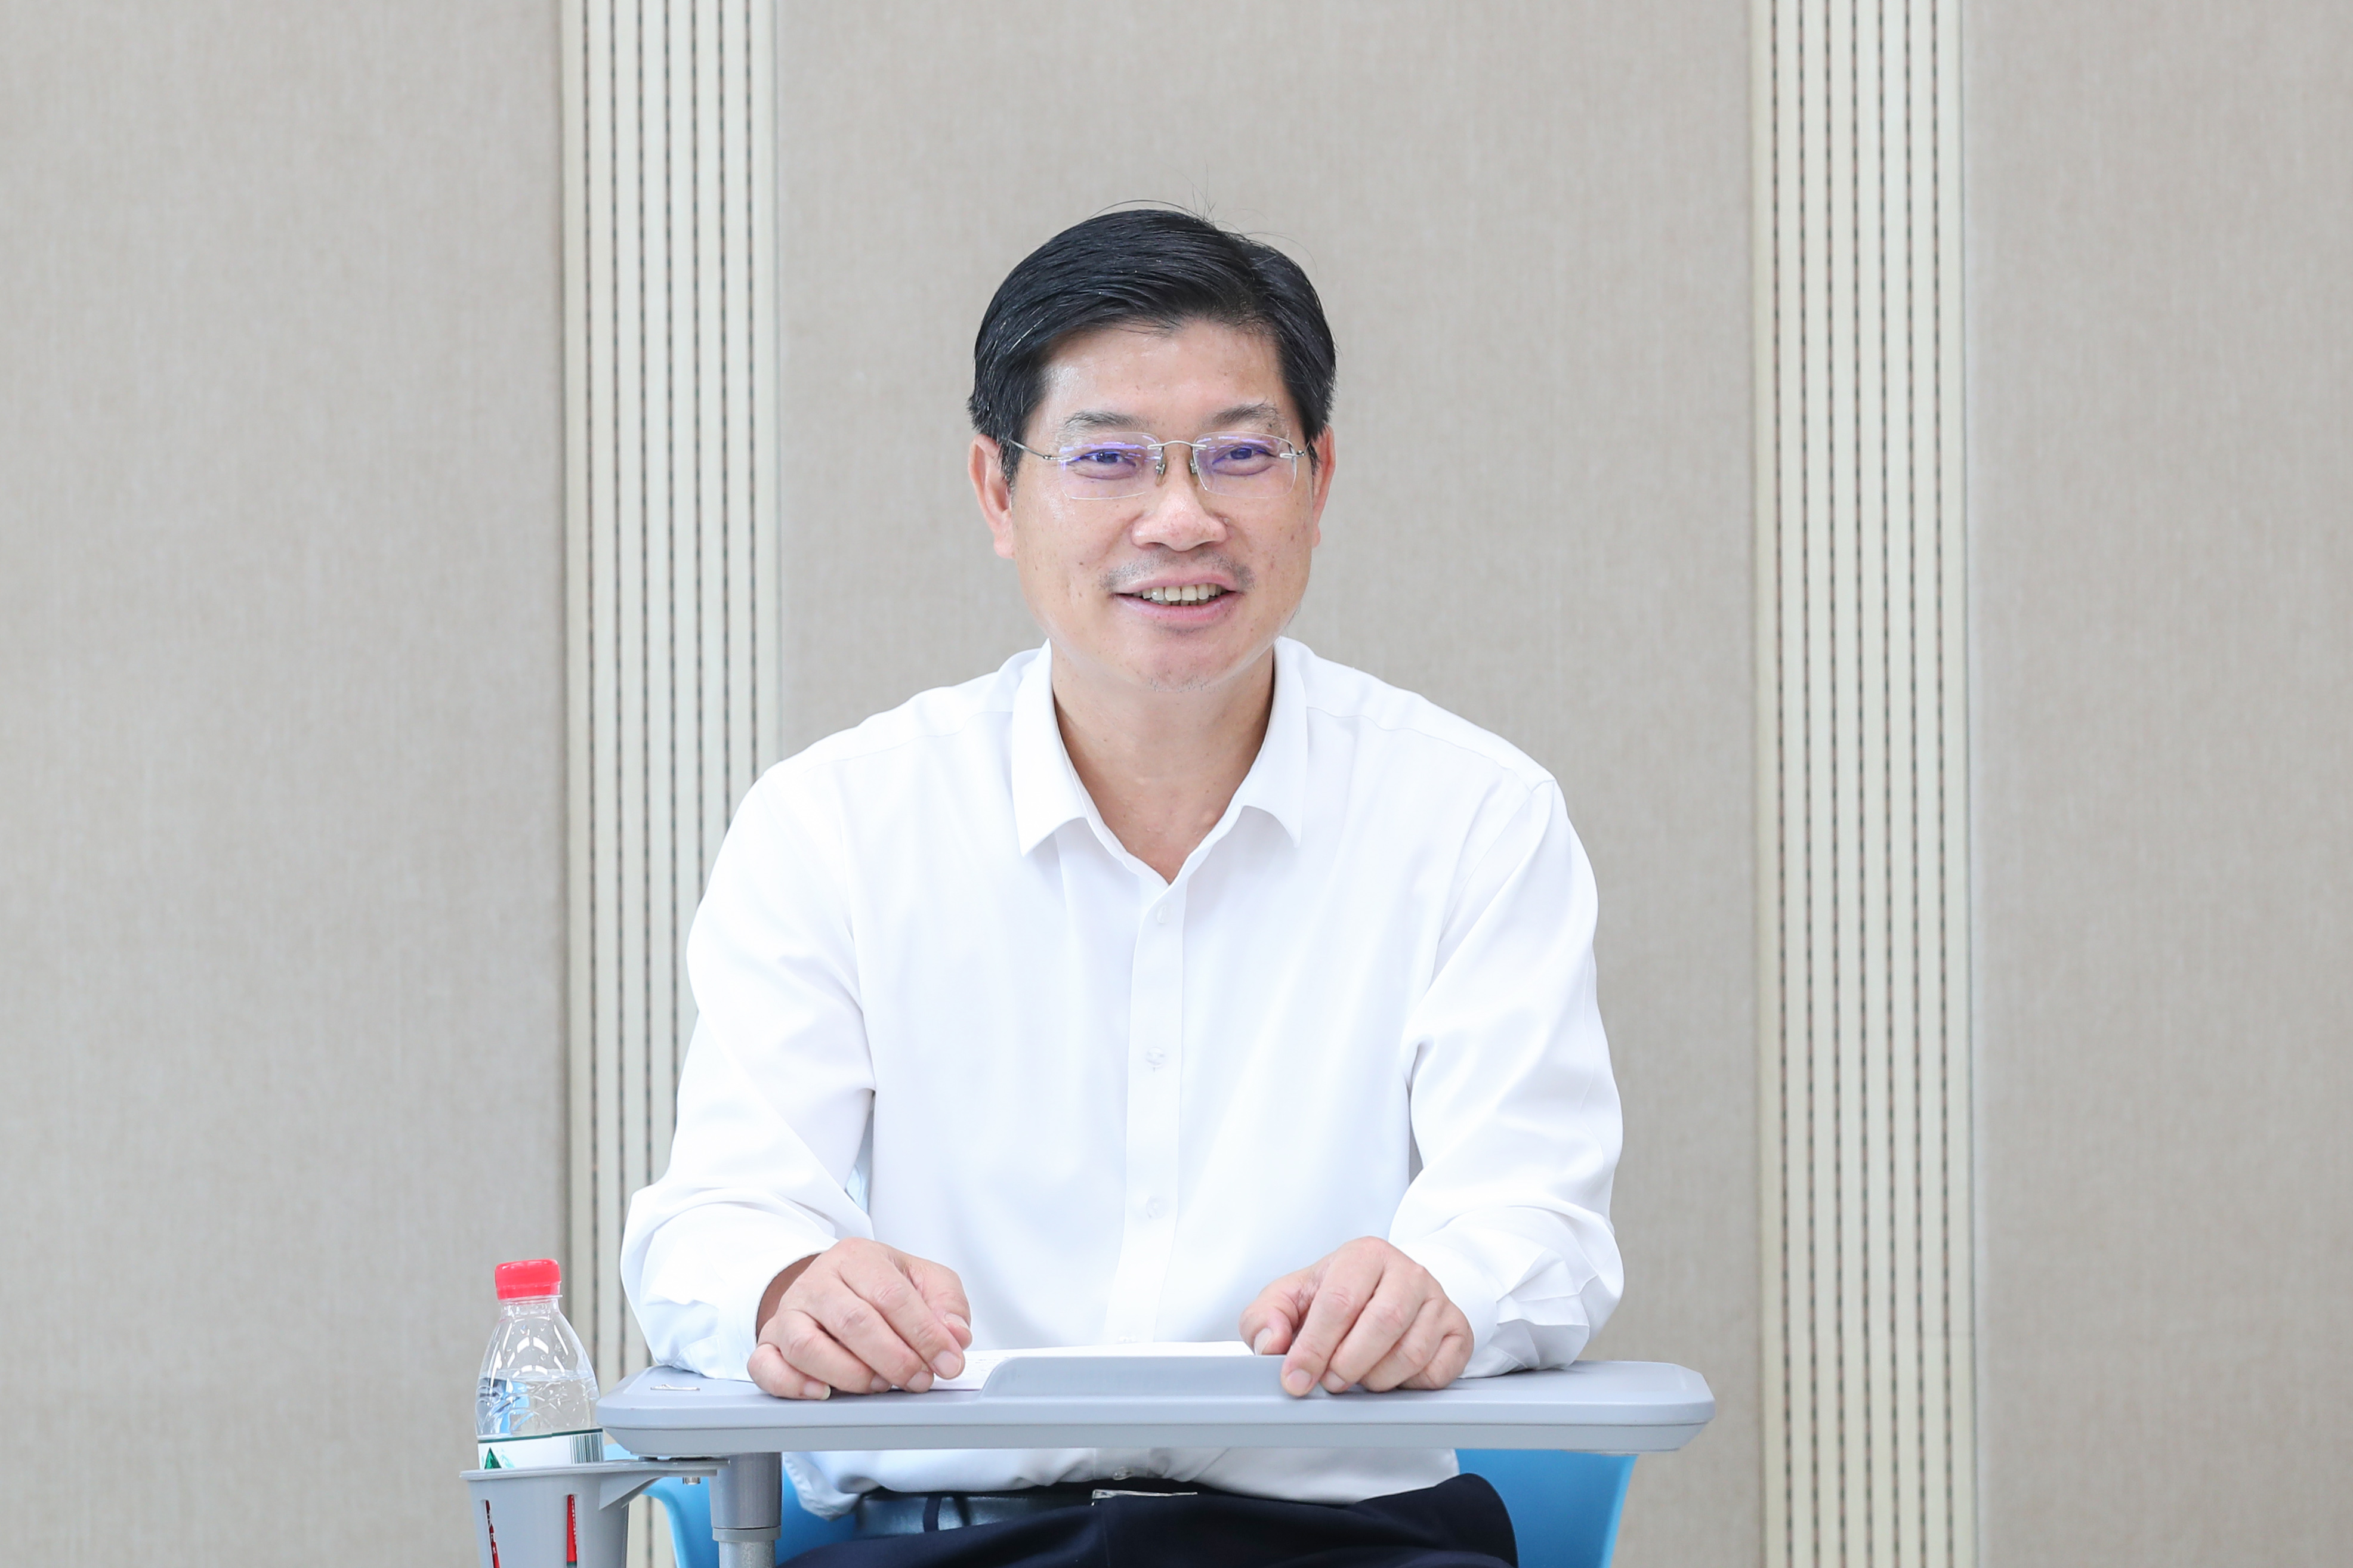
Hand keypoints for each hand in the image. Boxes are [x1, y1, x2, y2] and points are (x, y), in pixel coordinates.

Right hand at [747, 1238, 971, 1399]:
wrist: (832, 1286)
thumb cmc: (879, 1286)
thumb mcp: (923, 1280)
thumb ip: (947, 1304)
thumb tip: (956, 1336)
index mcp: (857, 1257)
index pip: (892, 1296)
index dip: (924, 1334)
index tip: (947, 1362)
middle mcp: (817, 1281)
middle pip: (853, 1321)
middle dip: (894, 1359)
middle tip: (919, 1380)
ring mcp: (788, 1312)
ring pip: (807, 1346)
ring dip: (850, 1375)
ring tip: (879, 1385)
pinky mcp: (769, 1342)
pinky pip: (766, 1366)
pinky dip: (793, 1384)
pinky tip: (823, 1392)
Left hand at [1239, 1237, 1472, 1396]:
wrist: (1384, 1292)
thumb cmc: (1335, 1296)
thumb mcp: (1290, 1298)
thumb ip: (1265, 1318)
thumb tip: (1270, 1345)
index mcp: (1364, 1255)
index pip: (1339, 1302)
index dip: (1314, 1347)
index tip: (1297, 1379)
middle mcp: (1408, 1271)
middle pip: (1382, 1324)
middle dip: (1348, 1364)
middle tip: (1330, 1381)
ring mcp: (1438, 1300)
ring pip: (1411, 1353)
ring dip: (1376, 1378)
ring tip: (1358, 1376)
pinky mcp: (1458, 1330)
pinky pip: (1437, 1371)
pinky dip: (1409, 1385)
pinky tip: (1391, 1374)